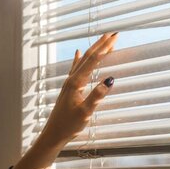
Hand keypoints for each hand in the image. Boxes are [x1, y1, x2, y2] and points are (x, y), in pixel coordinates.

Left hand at [39, 32, 118, 149]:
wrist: (53, 134)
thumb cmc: (68, 125)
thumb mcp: (85, 112)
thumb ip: (96, 96)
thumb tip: (110, 80)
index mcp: (76, 83)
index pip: (93, 61)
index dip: (104, 48)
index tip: (115, 37)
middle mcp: (71, 80)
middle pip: (88, 57)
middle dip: (101, 45)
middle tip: (114, 33)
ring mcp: (68, 84)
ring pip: (83, 62)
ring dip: (93, 50)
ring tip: (103, 41)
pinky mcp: (68, 89)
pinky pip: (75, 69)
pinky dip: (79, 59)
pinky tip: (78, 53)